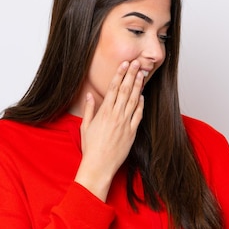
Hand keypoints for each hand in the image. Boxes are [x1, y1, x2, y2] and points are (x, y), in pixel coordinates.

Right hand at [75, 60, 144, 200]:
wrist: (99, 165)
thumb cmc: (91, 147)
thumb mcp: (85, 126)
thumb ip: (89, 109)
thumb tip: (89, 95)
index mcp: (103, 112)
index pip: (113, 88)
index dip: (119, 74)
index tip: (124, 64)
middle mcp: (115, 115)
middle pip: (125, 90)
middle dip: (131, 75)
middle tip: (137, 63)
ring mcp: (125, 123)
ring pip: (133, 100)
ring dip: (138, 86)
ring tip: (142, 74)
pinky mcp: (132, 132)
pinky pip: (138, 115)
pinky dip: (141, 104)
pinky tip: (142, 96)